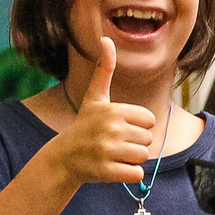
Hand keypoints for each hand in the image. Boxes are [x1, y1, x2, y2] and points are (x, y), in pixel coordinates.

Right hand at [49, 38, 157, 185]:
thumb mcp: (94, 97)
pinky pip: (136, 174)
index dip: (138, 126)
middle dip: (135, 144)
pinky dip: (129, 174)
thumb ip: (105, 69)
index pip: (149, 120)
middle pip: (148, 139)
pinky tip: (113, 168)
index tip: (120, 128)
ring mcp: (108, 151)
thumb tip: (106, 39)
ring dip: (132, 159)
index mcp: (113, 110)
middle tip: (114, 143)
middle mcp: (111, 129)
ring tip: (114, 155)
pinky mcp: (107, 171)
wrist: (64, 158)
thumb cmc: (84, 125)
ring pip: (143, 157)